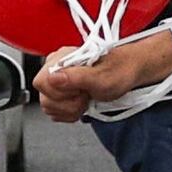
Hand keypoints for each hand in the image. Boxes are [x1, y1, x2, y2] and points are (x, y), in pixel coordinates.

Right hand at [36, 30, 171, 121]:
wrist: (130, 72)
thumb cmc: (120, 71)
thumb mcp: (102, 78)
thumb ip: (76, 78)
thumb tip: (53, 77)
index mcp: (61, 59)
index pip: (41, 82)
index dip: (61, 93)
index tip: (80, 91)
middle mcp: (56, 68)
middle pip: (44, 97)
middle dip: (67, 103)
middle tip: (86, 96)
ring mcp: (58, 80)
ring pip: (48, 106)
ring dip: (69, 109)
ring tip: (86, 99)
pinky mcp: (62, 92)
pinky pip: (55, 110)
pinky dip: (69, 112)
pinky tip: (82, 103)